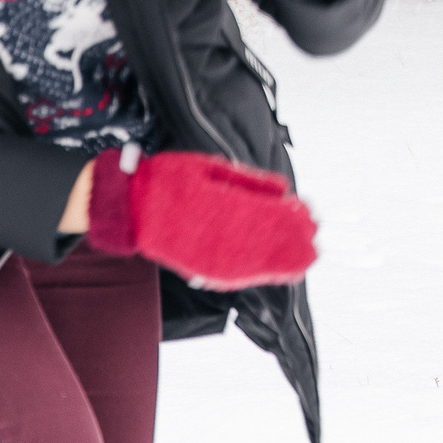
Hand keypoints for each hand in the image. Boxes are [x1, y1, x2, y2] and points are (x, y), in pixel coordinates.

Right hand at [86, 147, 317, 287]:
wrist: (128, 204)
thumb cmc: (171, 179)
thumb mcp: (210, 167)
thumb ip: (248, 181)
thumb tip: (283, 189)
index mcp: (221, 203)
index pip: (267, 214)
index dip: (291, 219)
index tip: (310, 218)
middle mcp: (216, 232)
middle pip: (264, 242)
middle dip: (292, 244)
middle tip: (314, 244)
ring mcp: (207, 254)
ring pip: (252, 264)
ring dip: (281, 264)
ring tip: (303, 261)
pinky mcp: (198, 267)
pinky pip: (233, 275)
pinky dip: (257, 274)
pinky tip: (274, 273)